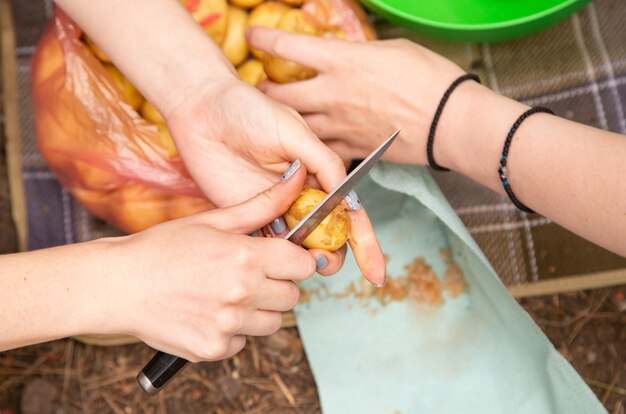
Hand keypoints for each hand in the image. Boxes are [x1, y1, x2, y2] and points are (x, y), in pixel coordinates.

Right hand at [105, 164, 313, 361]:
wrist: (116, 286)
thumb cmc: (161, 249)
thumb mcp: (212, 220)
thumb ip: (262, 205)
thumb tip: (297, 179)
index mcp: (245, 257)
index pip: (304, 265)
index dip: (295, 261)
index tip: (281, 259)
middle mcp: (242, 293)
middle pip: (292, 296)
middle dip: (277, 284)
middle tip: (248, 275)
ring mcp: (228, 325)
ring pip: (272, 322)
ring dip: (258, 310)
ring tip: (226, 294)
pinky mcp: (213, 349)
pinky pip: (243, 342)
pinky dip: (232, 331)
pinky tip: (208, 313)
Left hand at [161, 75, 385, 284]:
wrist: (201, 109)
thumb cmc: (249, 111)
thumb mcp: (294, 130)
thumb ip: (324, 162)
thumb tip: (347, 198)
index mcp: (319, 177)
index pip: (349, 215)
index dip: (365, 245)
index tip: (375, 273)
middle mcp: (300, 198)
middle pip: (326, 239)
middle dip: (332, 257)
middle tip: (322, 261)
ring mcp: (273, 210)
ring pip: (297, 248)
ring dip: (302, 261)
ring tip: (298, 260)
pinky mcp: (245, 216)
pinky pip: (263, 245)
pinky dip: (271, 257)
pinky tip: (269, 255)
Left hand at [246, 27, 466, 164]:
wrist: (450, 121)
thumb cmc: (430, 77)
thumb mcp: (392, 49)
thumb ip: (361, 54)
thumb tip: (350, 56)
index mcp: (342, 61)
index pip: (288, 46)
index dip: (264, 38)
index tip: (253, 34)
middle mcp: (332, 93)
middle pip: (281, 95)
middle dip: (264, 90)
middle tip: (259, 87)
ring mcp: (340, 124)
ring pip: (296, 125)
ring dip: (283, 120)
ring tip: (277, 118)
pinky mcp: (352, 147)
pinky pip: (321, 147)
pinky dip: (312, 144)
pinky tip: (308, 142)